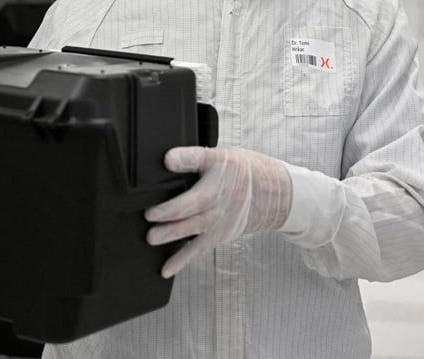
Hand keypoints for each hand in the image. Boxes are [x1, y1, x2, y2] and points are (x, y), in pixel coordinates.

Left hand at [145, 145, 292, 277]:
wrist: (274, 195)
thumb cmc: (245, 173)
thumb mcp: (221, 155)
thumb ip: (193, 157)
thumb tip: (167, 158)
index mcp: (219, 173)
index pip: (200, 162)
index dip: (182, 161)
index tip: (167, 160)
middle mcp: (219, 199)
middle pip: (193, 204)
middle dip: (170, 210)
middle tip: (149, 214)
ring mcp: (219, 220)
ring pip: (194, 229)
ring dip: (172, 234)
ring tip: (152, 238)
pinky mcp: (218, 236)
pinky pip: (198, 249)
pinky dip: (182, 260)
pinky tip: (166, 268)